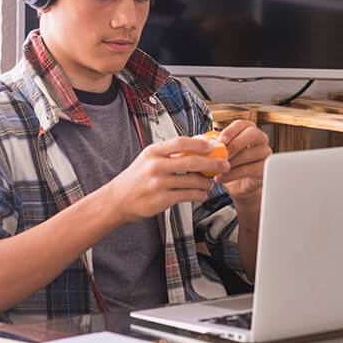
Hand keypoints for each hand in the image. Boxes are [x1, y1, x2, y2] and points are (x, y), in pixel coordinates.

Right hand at [106, 136, 230, 223]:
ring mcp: (158, 183)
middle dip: (212, 164)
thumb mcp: (149, 159)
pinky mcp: (161, 200)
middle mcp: (156, 166)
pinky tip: (202, 194)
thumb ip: (169, 153)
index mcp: (153, 152)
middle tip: (225, 165)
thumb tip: (197, 145)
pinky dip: (199, 195)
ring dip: (206, 183)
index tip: (213, 146)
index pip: (180, 142)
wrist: (117, 199)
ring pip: (192, 181)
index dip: (199, 143)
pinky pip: (187, 196)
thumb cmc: (137, 178)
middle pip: (191, 162)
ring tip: (211, 183)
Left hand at [215, 120, 270, 202]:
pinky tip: (223, 177)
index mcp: (247, 130)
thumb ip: (213, 144)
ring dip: (233, 162)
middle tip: (223, 155)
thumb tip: (201, 140)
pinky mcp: (265, 168)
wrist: (236, 185)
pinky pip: (251, 169)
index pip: (242, 124)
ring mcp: (265, 153)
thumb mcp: (218, 152)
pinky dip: (234, 174)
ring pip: (252, 153)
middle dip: (236, 144)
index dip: (232, 130)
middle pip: (253, 134)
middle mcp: (259, 139)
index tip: (221, 140)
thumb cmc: (228, 164)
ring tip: (219, 169)